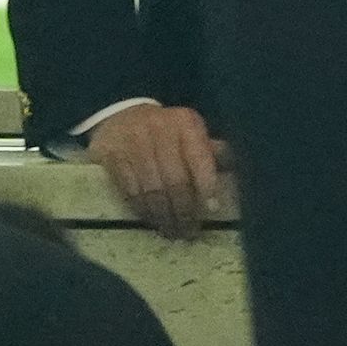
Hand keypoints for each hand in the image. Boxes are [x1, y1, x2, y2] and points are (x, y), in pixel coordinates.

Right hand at [88, 102, 232, 238]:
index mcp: (185, 123)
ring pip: (152, 189)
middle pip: (175, 180)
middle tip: (189, 231)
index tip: (211, 210)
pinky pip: (130, 190)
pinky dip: (142, 209)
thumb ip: (209, 152)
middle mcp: (159, 129)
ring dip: (163, 216)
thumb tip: (235, 172)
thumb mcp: (189, 132)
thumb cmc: (164, 131)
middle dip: (184, 210)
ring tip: (171, 231)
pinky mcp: (111, 155)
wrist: (118, 113)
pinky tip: (151, 220)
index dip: (207, 186)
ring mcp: (133, 142)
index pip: (200, 158)